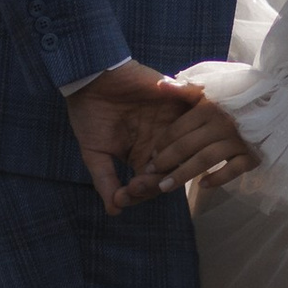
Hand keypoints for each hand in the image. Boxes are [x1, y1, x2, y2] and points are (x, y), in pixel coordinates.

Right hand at [62, 61, 204, 213]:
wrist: (90, 77)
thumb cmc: (89, 114)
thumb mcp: (95, 152)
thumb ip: (105, 180)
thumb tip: (115, 210)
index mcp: (144, 156)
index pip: (156, 182)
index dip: (143, 192)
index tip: (126, 191)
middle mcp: (163, 141)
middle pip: (176, 168)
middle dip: (158, 179)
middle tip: (139, 181)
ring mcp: (173, 120)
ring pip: (190, 143)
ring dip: (175, 155)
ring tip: (155, 161)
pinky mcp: (178, 97)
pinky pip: (197, 106)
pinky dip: (194, 116)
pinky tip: (176, 133)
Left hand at [128, 94, 261, 196]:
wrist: (279, 105)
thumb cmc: (239, 98)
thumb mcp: (212, 89)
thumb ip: (185, 89)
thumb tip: (159, 86)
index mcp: (209, 107)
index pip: (178, 129)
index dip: (162, 143)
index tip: (152, 155)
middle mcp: (221, 124)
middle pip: (187, 147)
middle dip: (166, 162)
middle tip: (150, 175)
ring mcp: (238, 141)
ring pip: (205, 160)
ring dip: (182, 175)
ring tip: (165, 187)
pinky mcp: (252, 155)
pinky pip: (232, 171)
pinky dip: (217, 179)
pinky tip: (202, 185)